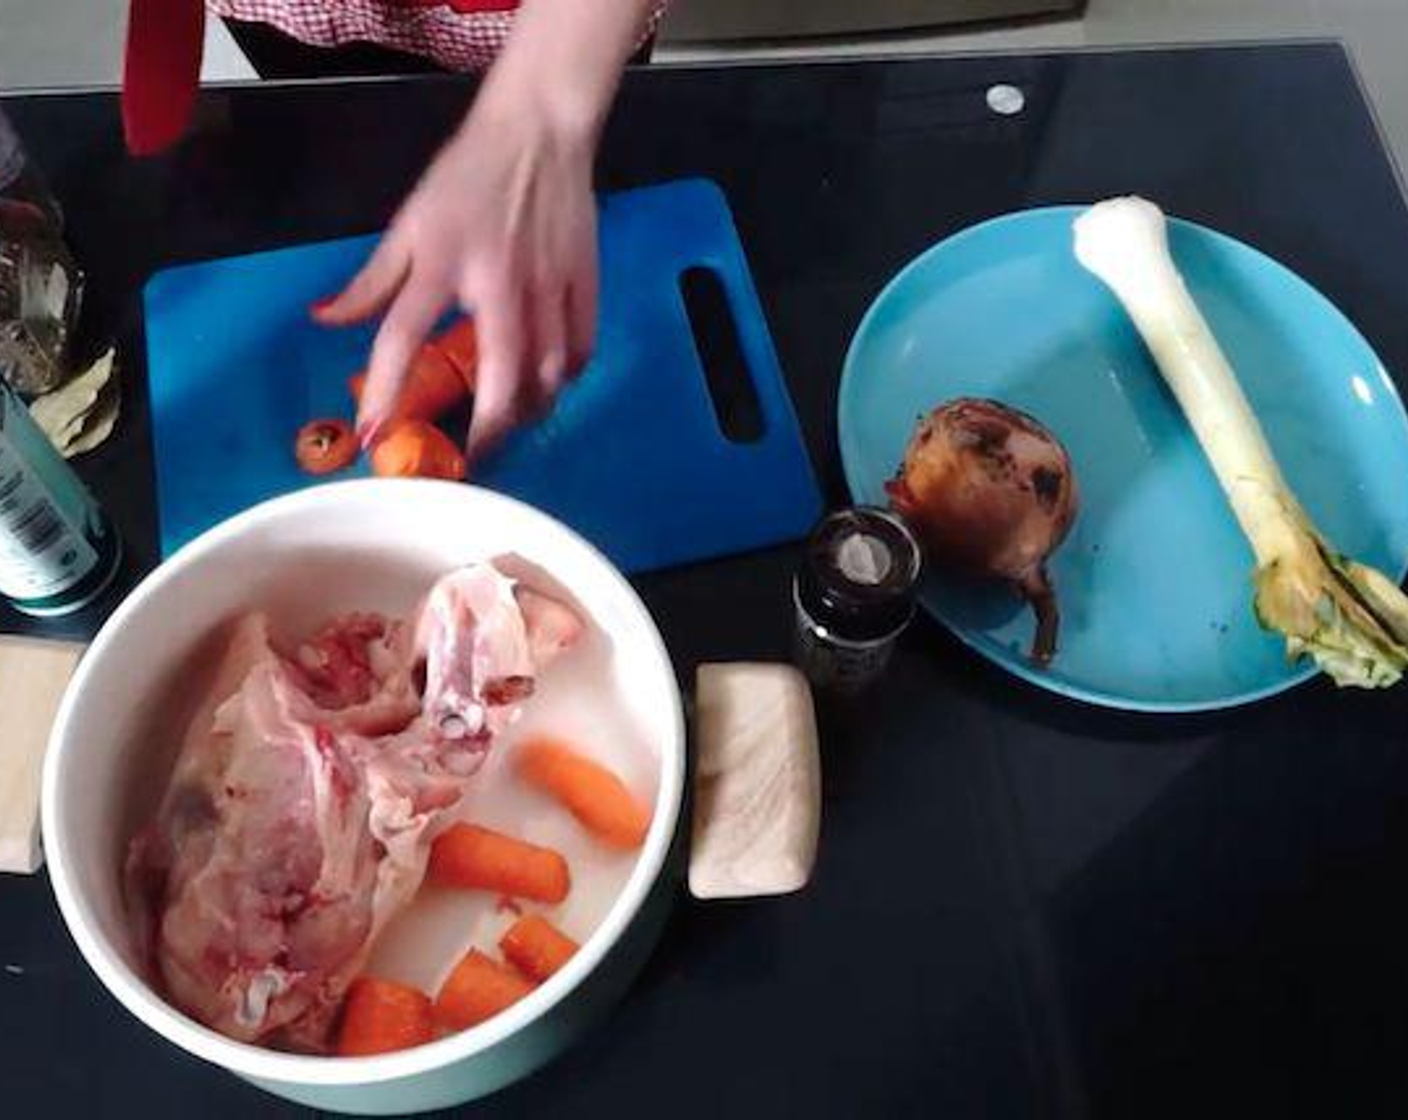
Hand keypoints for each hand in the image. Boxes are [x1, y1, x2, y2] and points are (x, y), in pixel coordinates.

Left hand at [314, 92, 598, 460]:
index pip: (403, 337)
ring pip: (548, 374)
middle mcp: (497, 283)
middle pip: (501, 376)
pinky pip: (580, 351)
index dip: (384, 390)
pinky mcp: (583, 284)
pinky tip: (550, 383)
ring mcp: (548, 287)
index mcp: (442, 262)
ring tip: (512, 423)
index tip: (372, 434)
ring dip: (529, 409)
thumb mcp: (408, 223)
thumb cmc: (467, 177)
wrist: (538, 134)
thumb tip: (324, 320)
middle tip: (476, 455)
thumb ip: (370, 281)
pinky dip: (565, 378)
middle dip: (488, 429)